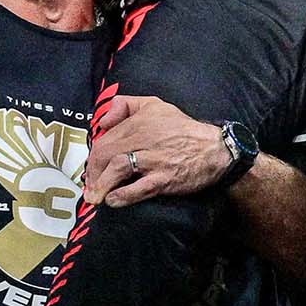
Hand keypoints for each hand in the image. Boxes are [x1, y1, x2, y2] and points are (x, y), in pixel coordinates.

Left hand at [84, 95, 233, 206]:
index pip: (106, 138)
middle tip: (90, 186)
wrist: (215, 149)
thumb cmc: (183, 128)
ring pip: (119, 168)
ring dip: (102, 183)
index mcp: (140, 121)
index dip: (93, 156)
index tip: (91, 168)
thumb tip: (103, 120)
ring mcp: (154, 160)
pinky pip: (138, 188)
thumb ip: (125, 105)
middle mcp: (145, 139)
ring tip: (95, 196)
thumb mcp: (155, 105)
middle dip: (93, 172)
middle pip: (106, 153)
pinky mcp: (164, 179)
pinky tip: (113, 200)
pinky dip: (122, 196)